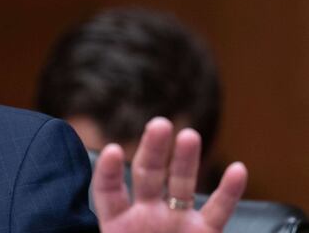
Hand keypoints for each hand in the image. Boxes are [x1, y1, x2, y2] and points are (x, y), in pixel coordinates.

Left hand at [92, 117, 247, 231]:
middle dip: (152, 150)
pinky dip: (229, 192)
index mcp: (117, 222)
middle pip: (147, 176)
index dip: (108, 171)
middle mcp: (147, 215)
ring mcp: (176, 221)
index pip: (108, 190)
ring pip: (181, 184)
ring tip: (188, 135)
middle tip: (157, 124)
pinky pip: (218, 211)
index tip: (109, 151)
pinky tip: (237, 169)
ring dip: (186, 160)